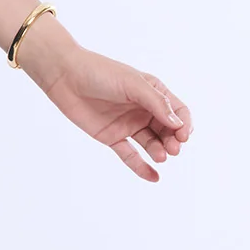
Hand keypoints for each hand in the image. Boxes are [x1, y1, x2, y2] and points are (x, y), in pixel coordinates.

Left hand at [20, 27, 192, 182]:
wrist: (66, 77)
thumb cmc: (100, 72)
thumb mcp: (133, 84)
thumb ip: (156, 103)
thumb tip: (178, 124)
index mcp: (153, 92)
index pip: (178, 111)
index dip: (184, 124)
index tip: (183, 135)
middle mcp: (143, 109)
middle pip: (167, 130)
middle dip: (173, 140)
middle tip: (173, 149)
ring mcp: (128, 124)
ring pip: (151, 143)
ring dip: (159, 151)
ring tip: (161, 156)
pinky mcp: (112, 137)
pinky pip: (130, 155)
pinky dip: (142, 167)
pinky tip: (154, 177)